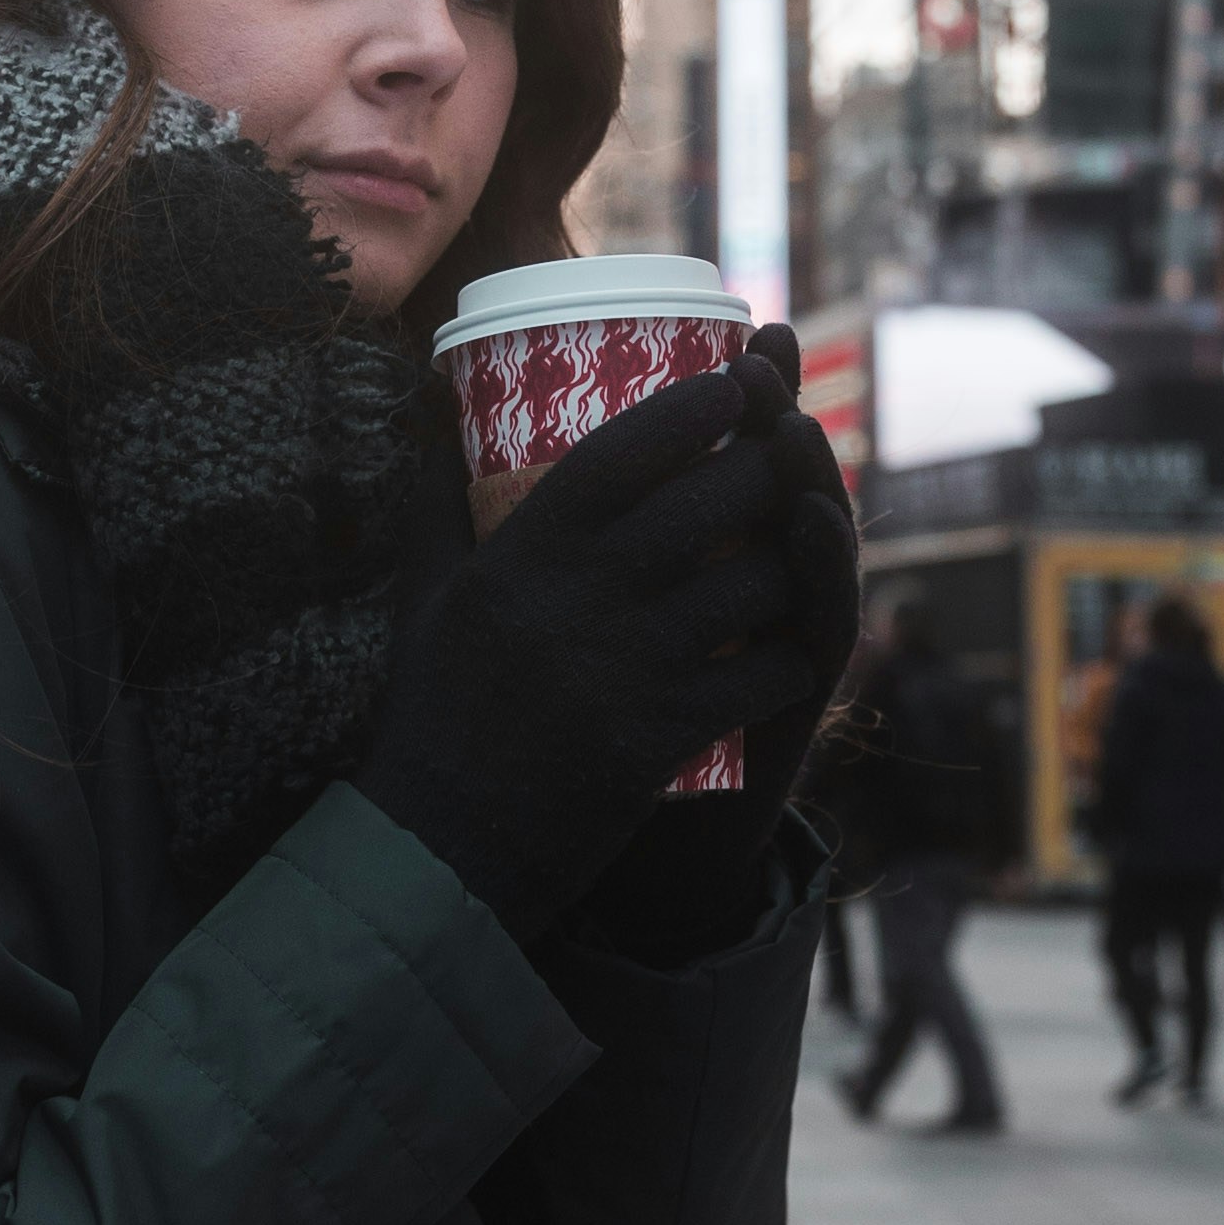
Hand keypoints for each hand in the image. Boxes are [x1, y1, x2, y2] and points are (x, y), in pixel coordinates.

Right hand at [357, 350, 837, 943]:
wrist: (444, 843)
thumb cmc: (434, 710)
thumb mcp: (424, 597)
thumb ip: (437, 504)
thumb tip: (437, 414)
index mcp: (521, 555)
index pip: (619, 452)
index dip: (687, 409)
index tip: (732, 381)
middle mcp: (581, 599)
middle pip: (709, 503)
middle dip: (765, 467)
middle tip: (785, 453)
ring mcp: (630, 667)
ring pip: (754, 583)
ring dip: (791, 561)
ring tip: (799, 548)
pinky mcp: (666, 734)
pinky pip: (761, 673)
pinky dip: (788, 655)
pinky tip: (790, 648)